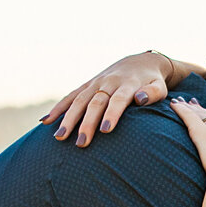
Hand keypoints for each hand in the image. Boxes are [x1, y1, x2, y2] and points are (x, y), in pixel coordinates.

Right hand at [43, 52, 174, 145]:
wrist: (140, 62)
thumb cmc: (152, 82)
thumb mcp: (160, 87)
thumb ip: (152, 93)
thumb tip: (140, 99)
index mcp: (127, 84)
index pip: (118, 100)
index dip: (112, 114)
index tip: (106, 130)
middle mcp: (108, 82)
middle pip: (95, 103)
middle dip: (87, 123)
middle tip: (82, 144)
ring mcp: (95, 83)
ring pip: (79, 100)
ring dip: (68, 119)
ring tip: (60, 138)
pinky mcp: (87, 85)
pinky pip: (70, 96)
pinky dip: (58, 108)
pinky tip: (46, 122)